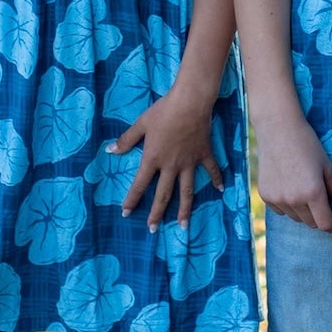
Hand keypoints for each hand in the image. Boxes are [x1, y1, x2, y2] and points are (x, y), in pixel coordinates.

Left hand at [115, 89, 223, 229]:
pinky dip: (217, 179)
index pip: (139, 184)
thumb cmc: (163, 111)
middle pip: (163, 194)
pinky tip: (220, 190)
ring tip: (183, 225)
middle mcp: (170, 165)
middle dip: (157, 213)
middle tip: (153, 229)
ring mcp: (189, 162)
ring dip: (184, 209)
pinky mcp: (203, 154)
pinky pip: (211, 170)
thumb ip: (127, 139)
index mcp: (153, 158)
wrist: (190, 103)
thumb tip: (110, 150)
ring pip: (186, 191)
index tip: (126, 213)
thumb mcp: (141, 124)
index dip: (132, 199)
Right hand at [255, 113, 331, 231]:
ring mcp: (277, 198)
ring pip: (295, 217)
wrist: (277, 128)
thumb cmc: (307, 144)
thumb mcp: (327, 166)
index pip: (324, 224)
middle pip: (310, 223)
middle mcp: (294, 200)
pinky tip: (290, 188)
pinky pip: (280, 210)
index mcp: (313, 193)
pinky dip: (288, 205)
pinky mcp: (265, 195)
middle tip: (323, 203)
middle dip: (319, 217)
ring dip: (303, 212)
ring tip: (305, 192)